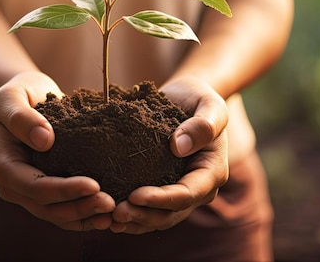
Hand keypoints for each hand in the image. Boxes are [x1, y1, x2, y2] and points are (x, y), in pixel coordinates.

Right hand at [0, 71, 115, 230]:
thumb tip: (44, 140)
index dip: (64, 191)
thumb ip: (21, 116)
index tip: (94, 185)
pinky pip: (67, 212)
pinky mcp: (49, 194)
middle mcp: (15, 187)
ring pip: (59, 216)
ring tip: (114, 212)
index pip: (35, 187)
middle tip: (111, 203)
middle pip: (48, 208)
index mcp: (4, 167)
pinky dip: (87, 217)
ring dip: (86, 217)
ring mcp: (31, 194)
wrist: (32, 97)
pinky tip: (109, 216)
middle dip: (80, 208)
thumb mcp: (12, 96)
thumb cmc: (22, 93)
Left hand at [110, 76, 228, 233]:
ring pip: (157, 218)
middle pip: (170, 214)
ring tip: (108, 217)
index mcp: (212, 171)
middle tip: (115, 212)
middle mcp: (197, 188)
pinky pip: (147, 209)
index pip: (187, 194)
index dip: (161, 199)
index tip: (135, 195)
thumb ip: (203, 125)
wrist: (186, 98)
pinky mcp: (162, 187)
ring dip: (134, 221)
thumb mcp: (210, 104)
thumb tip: (179, 146)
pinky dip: (130, 216)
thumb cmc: (200, 99)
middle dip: (143, 216)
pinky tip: (108, 215)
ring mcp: (179, 190)